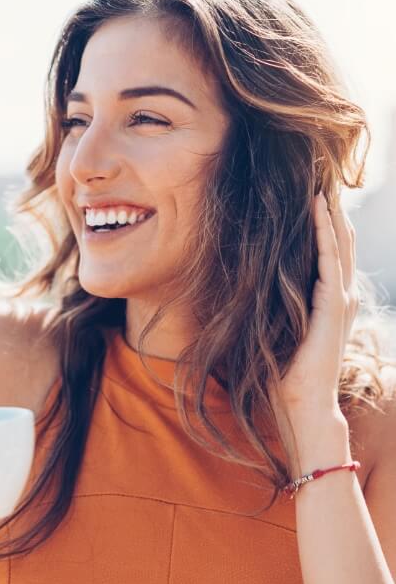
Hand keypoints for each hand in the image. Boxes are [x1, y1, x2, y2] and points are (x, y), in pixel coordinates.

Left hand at [271, 191, 356, 464]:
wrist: (302, 402)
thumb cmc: (285, 375)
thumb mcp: (277, 333)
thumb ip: (271, 311)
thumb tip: (242, 293)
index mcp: (327, 303)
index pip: (328, 255)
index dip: (324, 227)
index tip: (312, 199)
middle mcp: (339, 297)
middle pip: (339, 243)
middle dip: (332, 213)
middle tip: (324, 180)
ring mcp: (341, 299)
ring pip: (339, 245)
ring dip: (332, 214)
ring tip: (325, 185)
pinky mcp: (334, 305)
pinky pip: (330, 260)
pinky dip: (326, 232)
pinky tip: (321, 210)